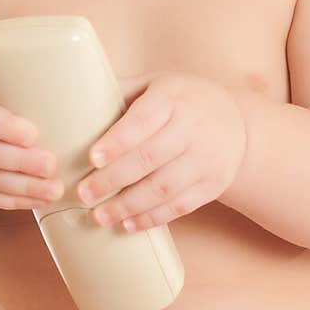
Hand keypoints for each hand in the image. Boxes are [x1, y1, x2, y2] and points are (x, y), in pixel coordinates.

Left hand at [79, 72, 247, 231]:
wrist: (237, 124)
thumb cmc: (181, 101)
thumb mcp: (156, 84)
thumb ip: (121, 91)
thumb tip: (72, 98)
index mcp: (173, 98)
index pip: (144, 120)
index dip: (118, 141)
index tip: (92, 158)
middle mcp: (193, 128)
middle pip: (149, 158)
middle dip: (112, 180)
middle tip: (83, 194)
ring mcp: (206, 159)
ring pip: (164, 188)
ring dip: (128, 206)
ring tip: (99, 217)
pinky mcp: (213, 185)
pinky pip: (181, 206)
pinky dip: (153, 218)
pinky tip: (128, 225)